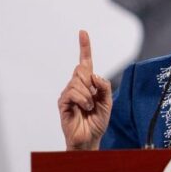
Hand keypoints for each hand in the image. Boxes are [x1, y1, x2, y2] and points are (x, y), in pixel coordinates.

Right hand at [58, 30, 111, 149]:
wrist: (89, 139)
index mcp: (88, 83)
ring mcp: (68, 93)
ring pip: (78, 81)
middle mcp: (76, 85)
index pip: (85, 62)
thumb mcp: (107, 102)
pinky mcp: (63, 102)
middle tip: (93, 99)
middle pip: (82, 70)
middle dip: (90, 83)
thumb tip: (94, 75)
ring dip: (88, 95)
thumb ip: (105, 86)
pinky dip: (82, 99)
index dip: (84, 47)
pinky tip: (84, 108)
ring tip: (88, 107)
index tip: (83, 32)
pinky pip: (72, 92)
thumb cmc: (97, 121)